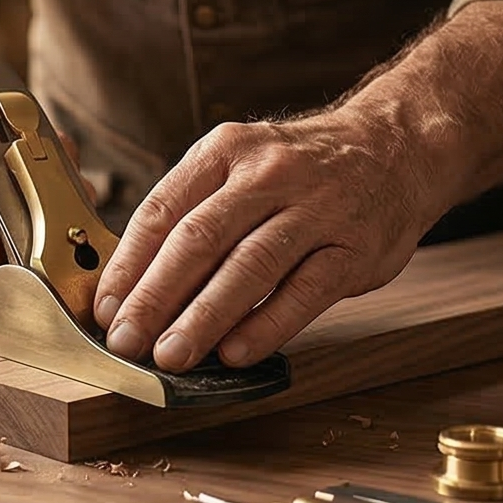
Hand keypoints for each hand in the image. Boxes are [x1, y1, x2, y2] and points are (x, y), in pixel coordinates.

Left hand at [92, 108, 447, 372]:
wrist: (396, 147)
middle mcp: (268, 173)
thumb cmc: (300, 170)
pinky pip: (304, 292)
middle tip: (127, 342)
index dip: (128, 265)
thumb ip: (193, 214)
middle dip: (154, 297)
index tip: (106, 309)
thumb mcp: (239, 165)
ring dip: (203, 318)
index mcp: (225, 151)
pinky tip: (235, 354)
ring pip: (248, 267)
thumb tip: (133, 285)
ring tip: (171, 356)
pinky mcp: (354, 247)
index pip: (162, 210)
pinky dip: (266, 326)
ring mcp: (316, 209)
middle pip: (199, 240)